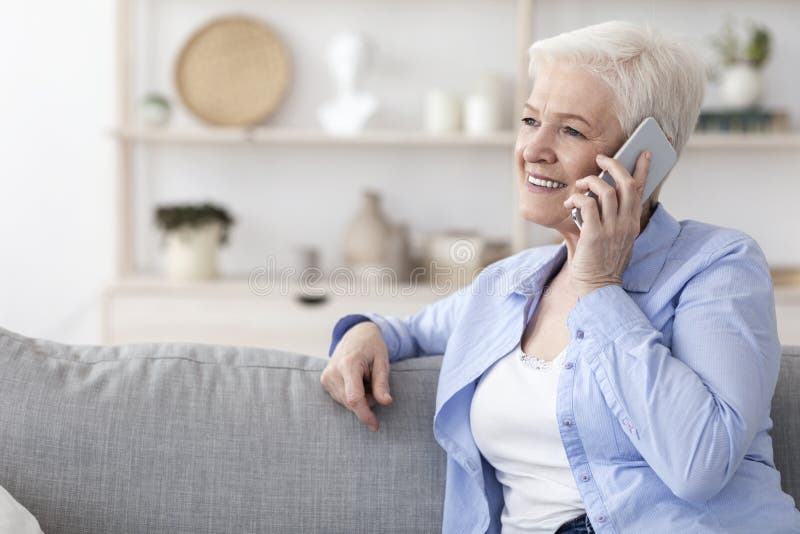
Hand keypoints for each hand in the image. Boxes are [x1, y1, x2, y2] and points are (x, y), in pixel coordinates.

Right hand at [320, 321, 392, 431]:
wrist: (356, 334)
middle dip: (367, 401)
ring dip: (360, 398)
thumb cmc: (372, 346)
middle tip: (374, 383)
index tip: (375, 426)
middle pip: (351, 402)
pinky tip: (356, 381)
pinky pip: (341, 398)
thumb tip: (386, 403)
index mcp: (348, 364)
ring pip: (346, 402)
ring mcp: (326, 377)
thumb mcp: (382, 361)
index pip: (354, 398)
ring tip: (365, 378)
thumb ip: (382, 383)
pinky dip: (352, 395)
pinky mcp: (324, 381)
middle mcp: (333, 371)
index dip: (365, 414)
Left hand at [563, 150, 650, 296]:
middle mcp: (626, 224)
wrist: (597, 286)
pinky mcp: (595, 234)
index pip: (641, 191)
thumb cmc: (602, 261)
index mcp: (633, 223)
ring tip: (580, 186)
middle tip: (600, 159)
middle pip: (626, 184)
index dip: (643, 170)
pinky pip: (588, 205)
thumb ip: (613, 218)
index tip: (644, 153)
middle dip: (614, 166)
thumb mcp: (616, 238)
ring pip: (606, 191)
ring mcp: (612, 229)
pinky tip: (571, 202)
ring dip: (590, 182)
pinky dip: (578, 198)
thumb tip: (600, 196)